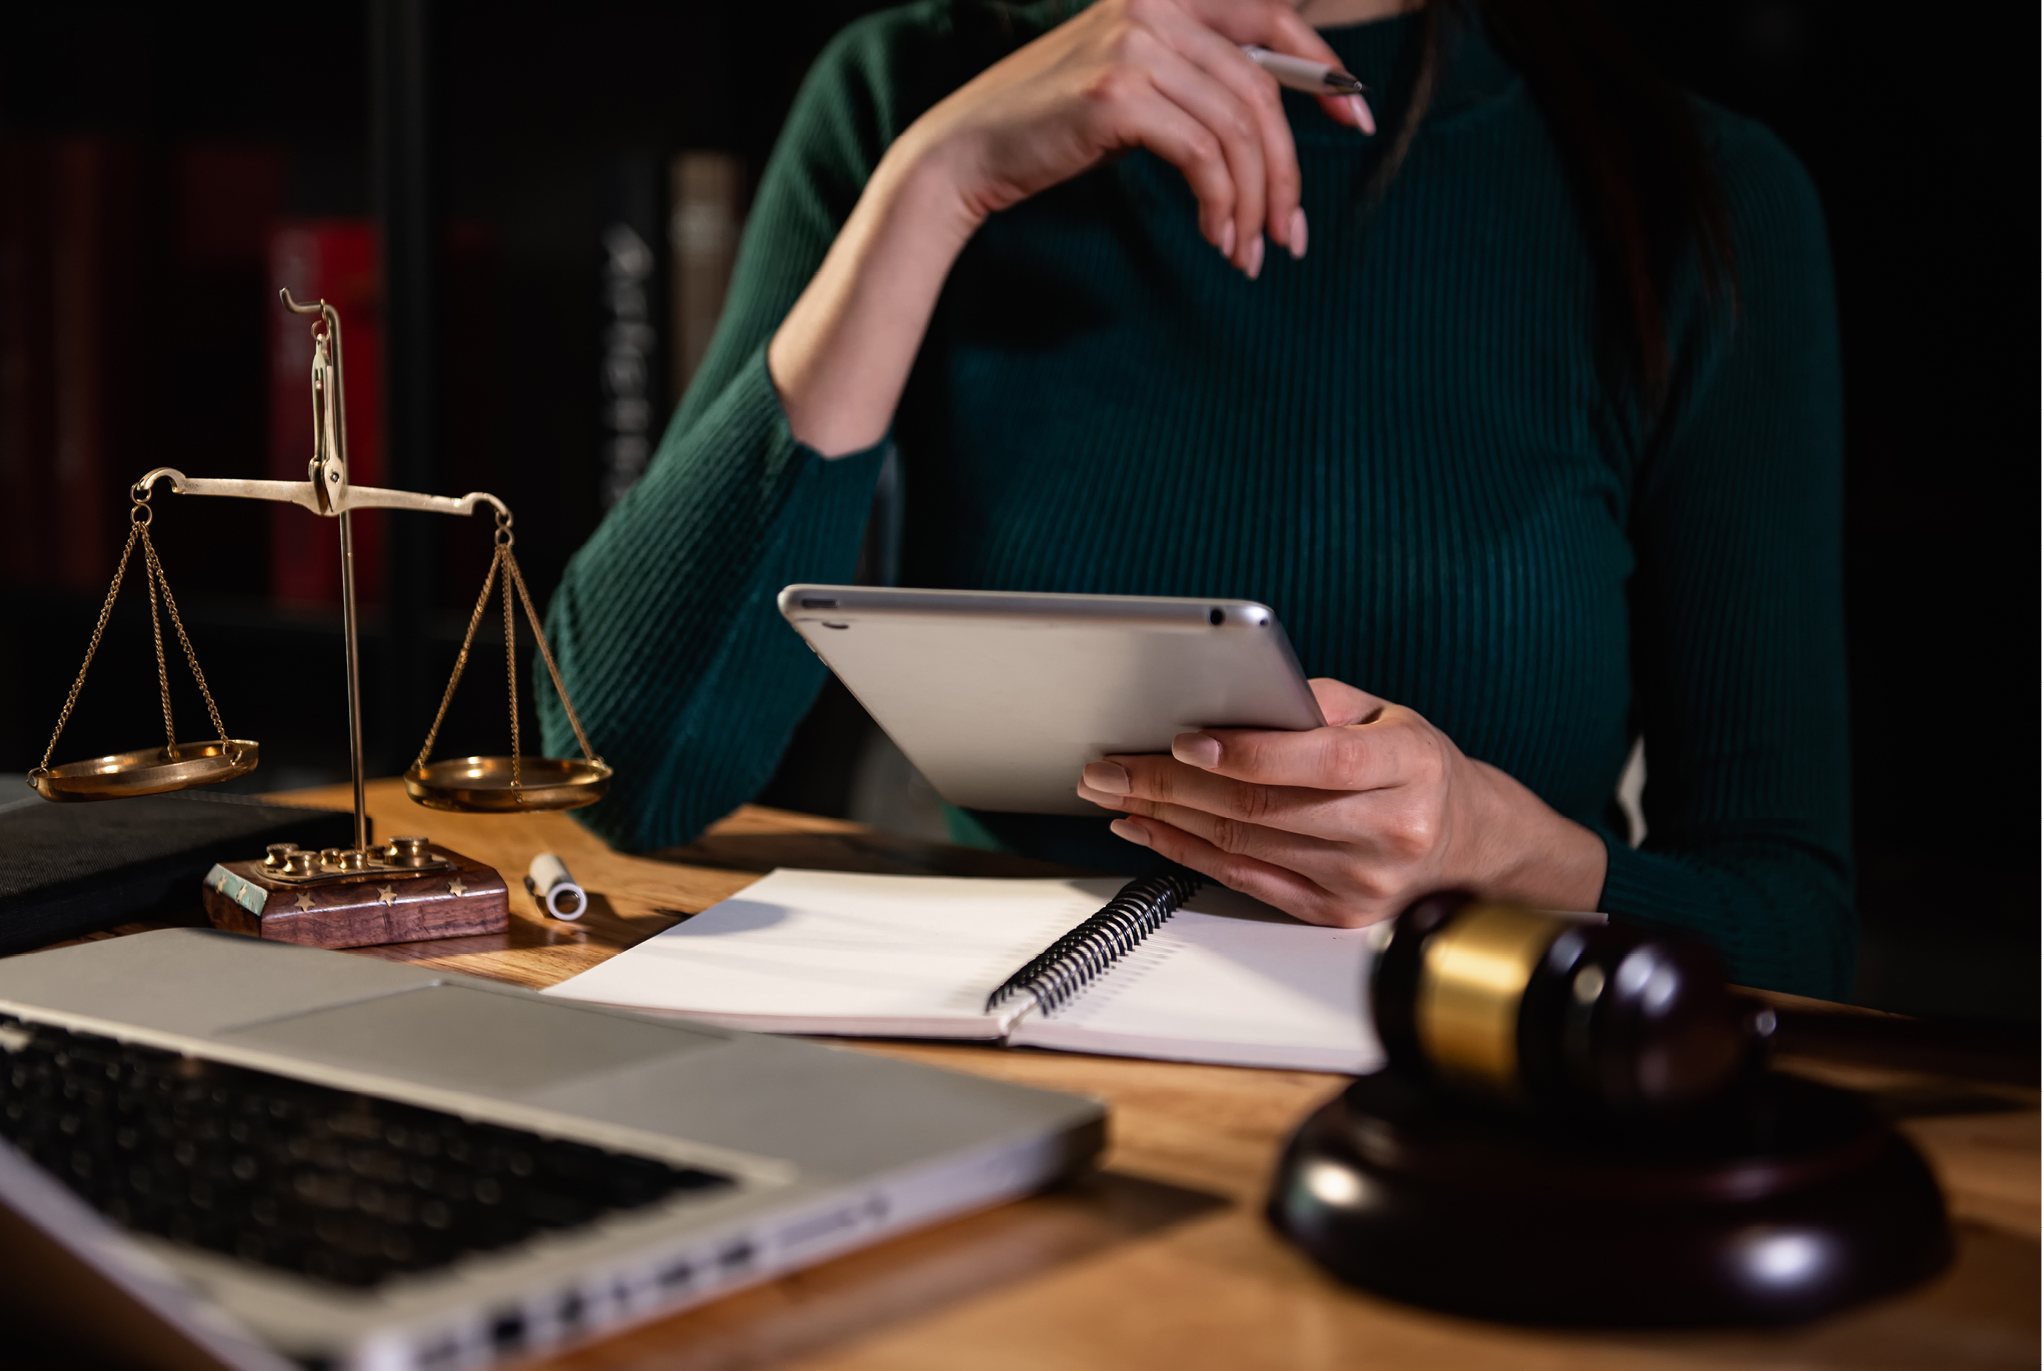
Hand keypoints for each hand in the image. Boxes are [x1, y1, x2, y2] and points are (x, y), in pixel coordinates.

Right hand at [910, 0, 1367, 275]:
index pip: (1272, 18)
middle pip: (1260, 92)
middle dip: (1287, 171)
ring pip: (1237, 131)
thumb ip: (1197, 84)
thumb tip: (1271, 127)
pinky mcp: (1117, 95)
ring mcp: (1134, 44)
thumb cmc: (1051, 127)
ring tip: (1249, 252)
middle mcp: (1153, 4)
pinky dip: (1221, 206)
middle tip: (1292, 234)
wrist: (967, 150)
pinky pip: (1203, 157)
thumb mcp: (1135, 87)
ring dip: (1253, 203)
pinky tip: (1217, 239)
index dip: (1325, 70)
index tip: (1357, 120)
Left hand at [1074, 679, 1609, 926]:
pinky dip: (1185, 853)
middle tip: (1112, 764)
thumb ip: (1316, 703)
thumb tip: (1233, 698)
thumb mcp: (1389, 714)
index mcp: (1409, 768)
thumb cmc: (1419, 769)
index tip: (1186, 737)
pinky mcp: (1335, 915)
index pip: (1322, 761)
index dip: (1249, 752)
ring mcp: (1362, 882)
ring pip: (1244, 846)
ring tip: (1115, 789)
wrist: (1473, 846)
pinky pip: (1245, 881)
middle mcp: (1390, 832)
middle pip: (1265, 809)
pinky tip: (1148, 828)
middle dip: (1172, 784)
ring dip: (1165, 817)